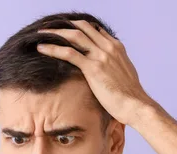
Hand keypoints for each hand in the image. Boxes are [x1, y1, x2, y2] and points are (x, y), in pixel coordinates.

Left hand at [37, 20, 155, 127]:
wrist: (136, 105)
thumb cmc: (130, 96)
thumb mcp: (125, 74)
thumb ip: (115, 65)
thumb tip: (108, 68)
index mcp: (116, 47)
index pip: (94, 29)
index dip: (77, 27)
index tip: (64, 29)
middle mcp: (108, 47)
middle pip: (82, 27)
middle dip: (63, 25)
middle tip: (48, 28)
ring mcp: (101, 55)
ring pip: (73, 35)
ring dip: (55, 33)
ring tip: (40, 34)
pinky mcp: (93, 68)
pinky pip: (68, 53)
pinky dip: (52, 48)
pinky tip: (41, 48)